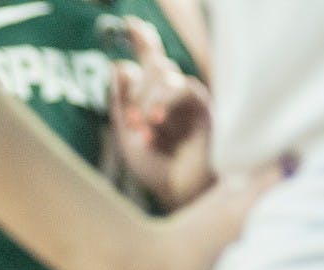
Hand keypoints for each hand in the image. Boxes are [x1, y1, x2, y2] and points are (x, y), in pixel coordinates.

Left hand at [109, 17, 213, 209]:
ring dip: (148, 99)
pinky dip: (165, 102)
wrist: (180, 192)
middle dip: (139, 89)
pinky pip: (183, 87)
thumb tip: (118, 66)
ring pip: (164, 73)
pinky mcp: (205, 106)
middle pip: (154, 64)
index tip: (129, 24)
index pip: (149, 61)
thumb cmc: (156, 169)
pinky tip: (158, 122)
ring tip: (147, 127)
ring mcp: (190, 99)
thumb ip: (122, 102)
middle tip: (136, 120)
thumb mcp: (127, 135)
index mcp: (153, 99)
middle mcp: (173, 95)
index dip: (142, 40)